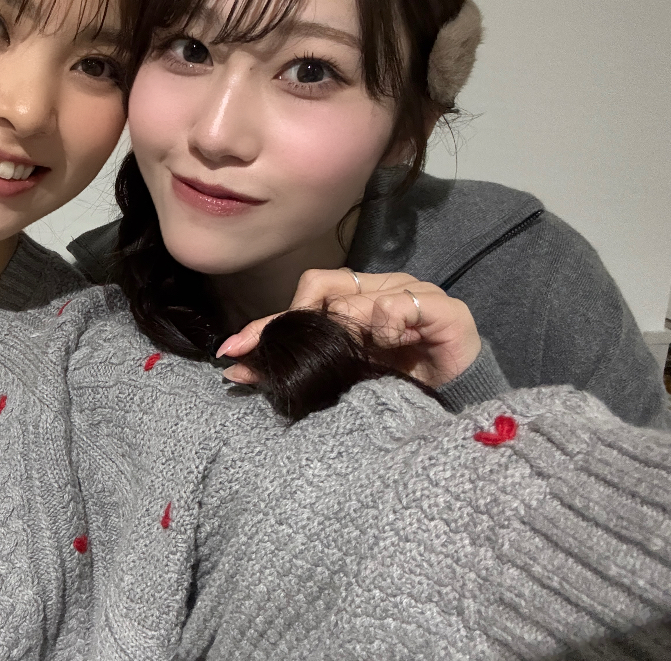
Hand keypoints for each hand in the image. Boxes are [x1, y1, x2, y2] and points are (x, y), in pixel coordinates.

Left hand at [218, 268, 481, 388]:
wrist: (457, 403)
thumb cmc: (396, 384)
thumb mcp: (337, 373)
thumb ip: (292, 365)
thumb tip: (236, 369)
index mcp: (356, 296)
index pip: (303, 296)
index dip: (266, 323)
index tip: (232, 349)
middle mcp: (381, 286)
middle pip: (322, 285)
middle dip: (295, 323)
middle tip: (288, 355)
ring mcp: (412, 292)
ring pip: (357, 297)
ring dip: (345, 330)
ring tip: (356, 354)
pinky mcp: (443, 309)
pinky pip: (398, 306)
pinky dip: (385, 325)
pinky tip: (387, 344)